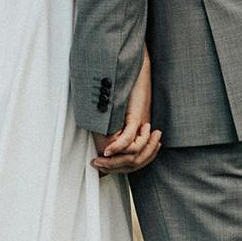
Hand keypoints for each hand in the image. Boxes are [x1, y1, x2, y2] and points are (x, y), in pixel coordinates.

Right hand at [92, 50, 160, 176]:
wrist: (137, 72)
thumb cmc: (128, 90)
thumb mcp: (121, 112)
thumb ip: (117, 126)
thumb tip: (103, 137)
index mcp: (141, 134)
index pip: (134, 163)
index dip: (117, 168)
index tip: (100, 167)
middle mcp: (143, 135)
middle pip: (134, 163)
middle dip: (114, 167)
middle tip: (98, 165)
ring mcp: (141, 128)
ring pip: (133, 156)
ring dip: (115, 161)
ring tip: (101, 159)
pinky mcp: (137, 119)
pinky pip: (129, 141)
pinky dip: (118, 148)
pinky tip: (106, 150)